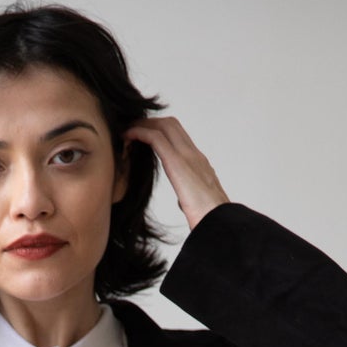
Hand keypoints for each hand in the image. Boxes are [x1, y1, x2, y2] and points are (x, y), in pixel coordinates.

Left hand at [122, 115, 229, 230]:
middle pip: (171, 125)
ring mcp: (188, 156)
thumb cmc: (209, 220)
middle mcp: (195, 155)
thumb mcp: (198, 203)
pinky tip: (127, 137)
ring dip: (143, 124)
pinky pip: (155, 138)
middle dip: (150, 122)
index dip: (161, 131)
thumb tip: (183, 201)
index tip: (144, 136)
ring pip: (164, 126)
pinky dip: (139, 133)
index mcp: (200, 164)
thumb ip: (189, 196)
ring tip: (126, 131)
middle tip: (131, 129)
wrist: (220, 223)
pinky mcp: (177, 163)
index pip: (179, 137)